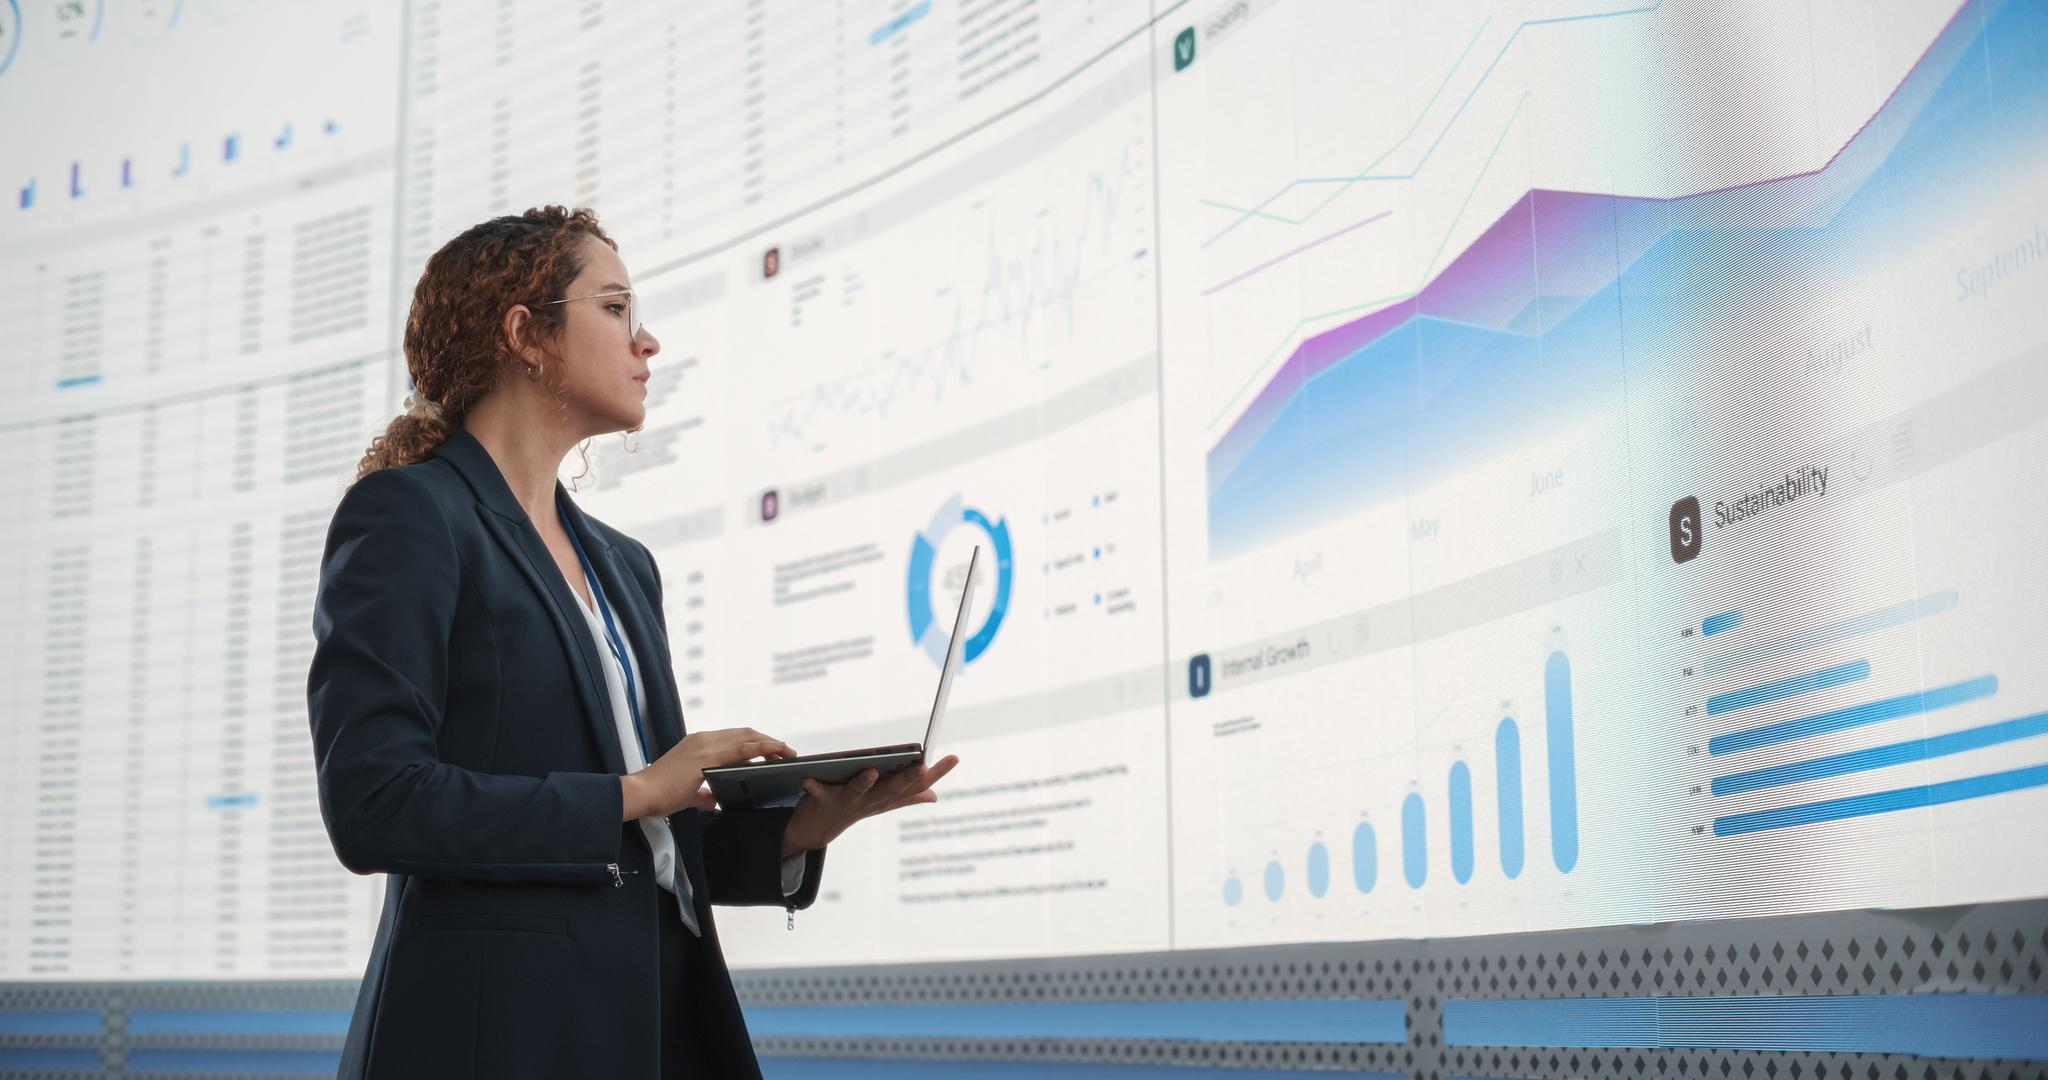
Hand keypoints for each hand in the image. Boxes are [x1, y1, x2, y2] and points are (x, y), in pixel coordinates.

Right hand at [622, 727, 794, 820]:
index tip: (771, 750)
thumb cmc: (660, 794)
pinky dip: (763, 748)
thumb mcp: (688, 793)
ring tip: (788, 752)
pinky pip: (742, 748)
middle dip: (767, 740)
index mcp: (698, 744)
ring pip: (747, 737)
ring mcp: (705, 745)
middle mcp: (703, 739)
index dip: (754, 742)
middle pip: (744, 733)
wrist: (641, 793)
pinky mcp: (707, 756)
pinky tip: (776, 752)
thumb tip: (713, 801)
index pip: (734, 738)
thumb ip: (702, 795)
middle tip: (786, 751)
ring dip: (770, 743)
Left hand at [781, 755, 959, 856]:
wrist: (816, 831)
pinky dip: (814, 786)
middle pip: (892, 789)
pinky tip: (808, 776)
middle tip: (921, 766)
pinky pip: (818, 793)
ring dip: (864, 783)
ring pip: (858, 791)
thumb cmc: (851, 808)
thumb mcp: (880, 802)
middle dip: (907, 779)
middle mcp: (871, 800)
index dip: (936, 774)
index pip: (916, 786)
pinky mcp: (823, 801)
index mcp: (886, 797)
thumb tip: (934, 795)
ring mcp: (847, 802)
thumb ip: (906, 796)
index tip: (954, 758)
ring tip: (871, 770)